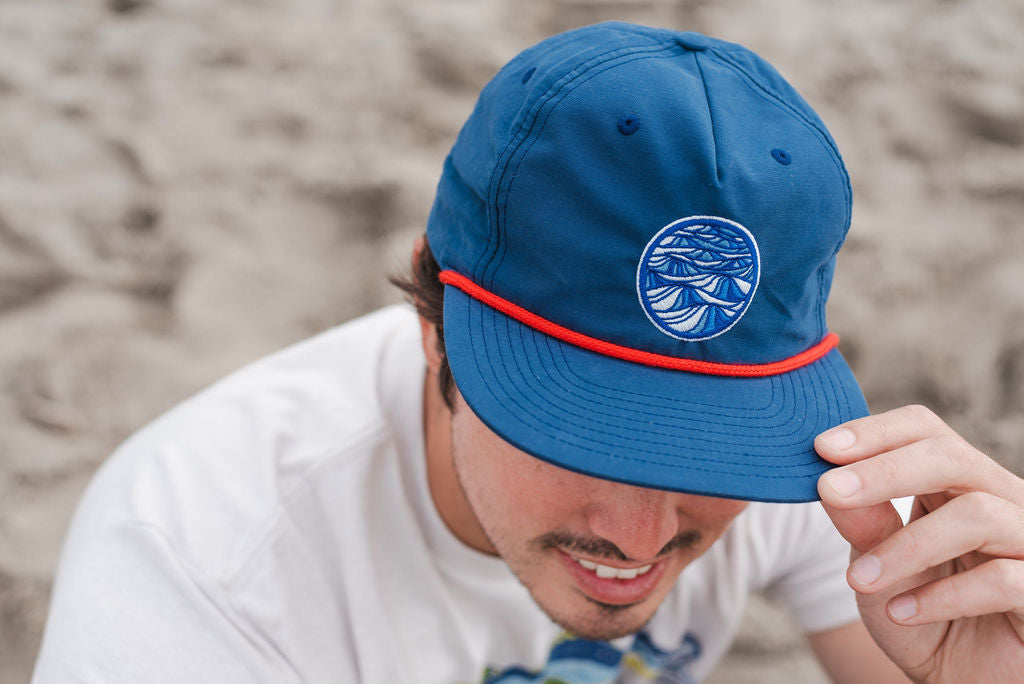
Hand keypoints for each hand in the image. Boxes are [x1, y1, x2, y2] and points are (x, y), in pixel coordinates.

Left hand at [815, 405, 1023, 682]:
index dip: (875, 432)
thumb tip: (827, 482)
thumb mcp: (878, 570)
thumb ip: (863, 526)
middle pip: (952, 457)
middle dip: (884, 471)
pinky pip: (1004, 579)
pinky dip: (943, 596)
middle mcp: (1002, 501)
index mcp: (958, 484)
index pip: (925, 432)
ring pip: (977, 514)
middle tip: (829, 490)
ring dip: (906, 547)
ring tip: (860, 580)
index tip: (821, 447)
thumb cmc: (922, 619)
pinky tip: (901, 612)